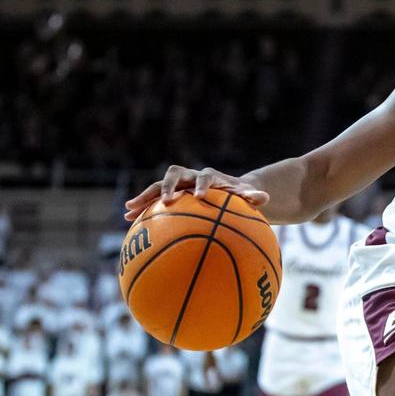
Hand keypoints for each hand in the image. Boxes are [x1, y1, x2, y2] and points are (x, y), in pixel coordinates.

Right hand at [124, 165, 269, 220]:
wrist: (226, 190)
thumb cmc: (237, 195)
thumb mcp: (246, 196)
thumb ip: (252, 196)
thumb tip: (265, 198)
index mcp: (209, 177)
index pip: (205, 176)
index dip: (202, 185)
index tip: (200, 196)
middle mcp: (191, 177)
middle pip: (175, 175)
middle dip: (168, 187)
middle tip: (165, 201)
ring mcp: (178, 185)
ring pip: (158, 186)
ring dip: (145, 196)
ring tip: (129, 209)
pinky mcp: (169, 194)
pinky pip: (153, 200)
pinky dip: (142, 207)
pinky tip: (128, 220)